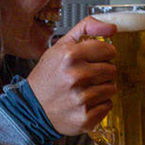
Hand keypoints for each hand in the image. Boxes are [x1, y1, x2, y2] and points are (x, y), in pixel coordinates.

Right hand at [28, 16, 119, 135]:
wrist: (32, 107)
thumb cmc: (48, 76)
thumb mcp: (60, 46)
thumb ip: (86, 29)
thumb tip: (111, 27)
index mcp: (69, 56)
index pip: (108, 50)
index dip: (105, 53)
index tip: (98, 57)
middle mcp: (75, 77)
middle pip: (112, 69)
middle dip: (103, 71)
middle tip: (88, 75)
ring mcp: (81, 99)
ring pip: (112, 88)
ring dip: (102, 88)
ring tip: (85, 89)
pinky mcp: (85, 117)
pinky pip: (108, 105)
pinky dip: (100, 104)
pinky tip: (85, 101)